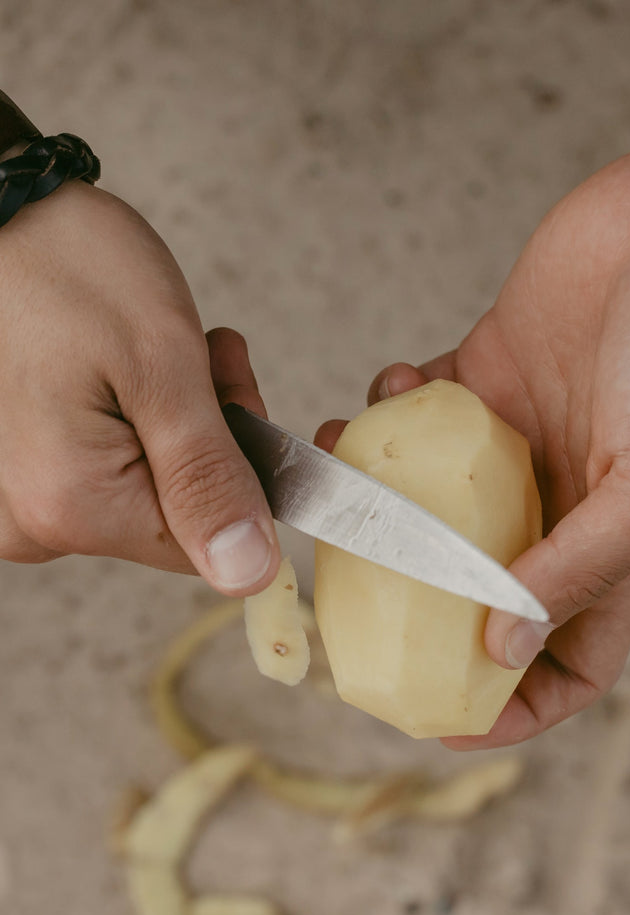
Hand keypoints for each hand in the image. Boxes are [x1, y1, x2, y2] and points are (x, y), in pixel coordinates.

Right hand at [0, 181, 279, 593]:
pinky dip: (133, 421)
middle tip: (200, 357)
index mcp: (72, 506)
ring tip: (160, 350)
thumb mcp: (163, 367)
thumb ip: (209, 479)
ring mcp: (18, 500)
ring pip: (143, 487)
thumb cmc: (68, 266)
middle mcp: (35, 521)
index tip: (231, 392)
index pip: (205, 542)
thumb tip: (250, 576)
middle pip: (172, 514)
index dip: (239, 472)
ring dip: (174, 423)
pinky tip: (126, 367)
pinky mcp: (20, 471)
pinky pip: (102, 469)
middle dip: (205, 437)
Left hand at [318, 127, 629, 746]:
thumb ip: (582, 567)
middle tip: (350, 616)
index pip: (569, 663)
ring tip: (346, 481)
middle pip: (479, 597)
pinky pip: (416, 419)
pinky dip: (388, 412)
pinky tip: (386, 385)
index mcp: (613, 546)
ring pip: (432, 507)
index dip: (515, 708)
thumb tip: (502, 652)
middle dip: (416, 615)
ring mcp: (514, 448)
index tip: (443, 722)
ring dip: (382, 502)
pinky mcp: (482, 383)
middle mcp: (558, 507)